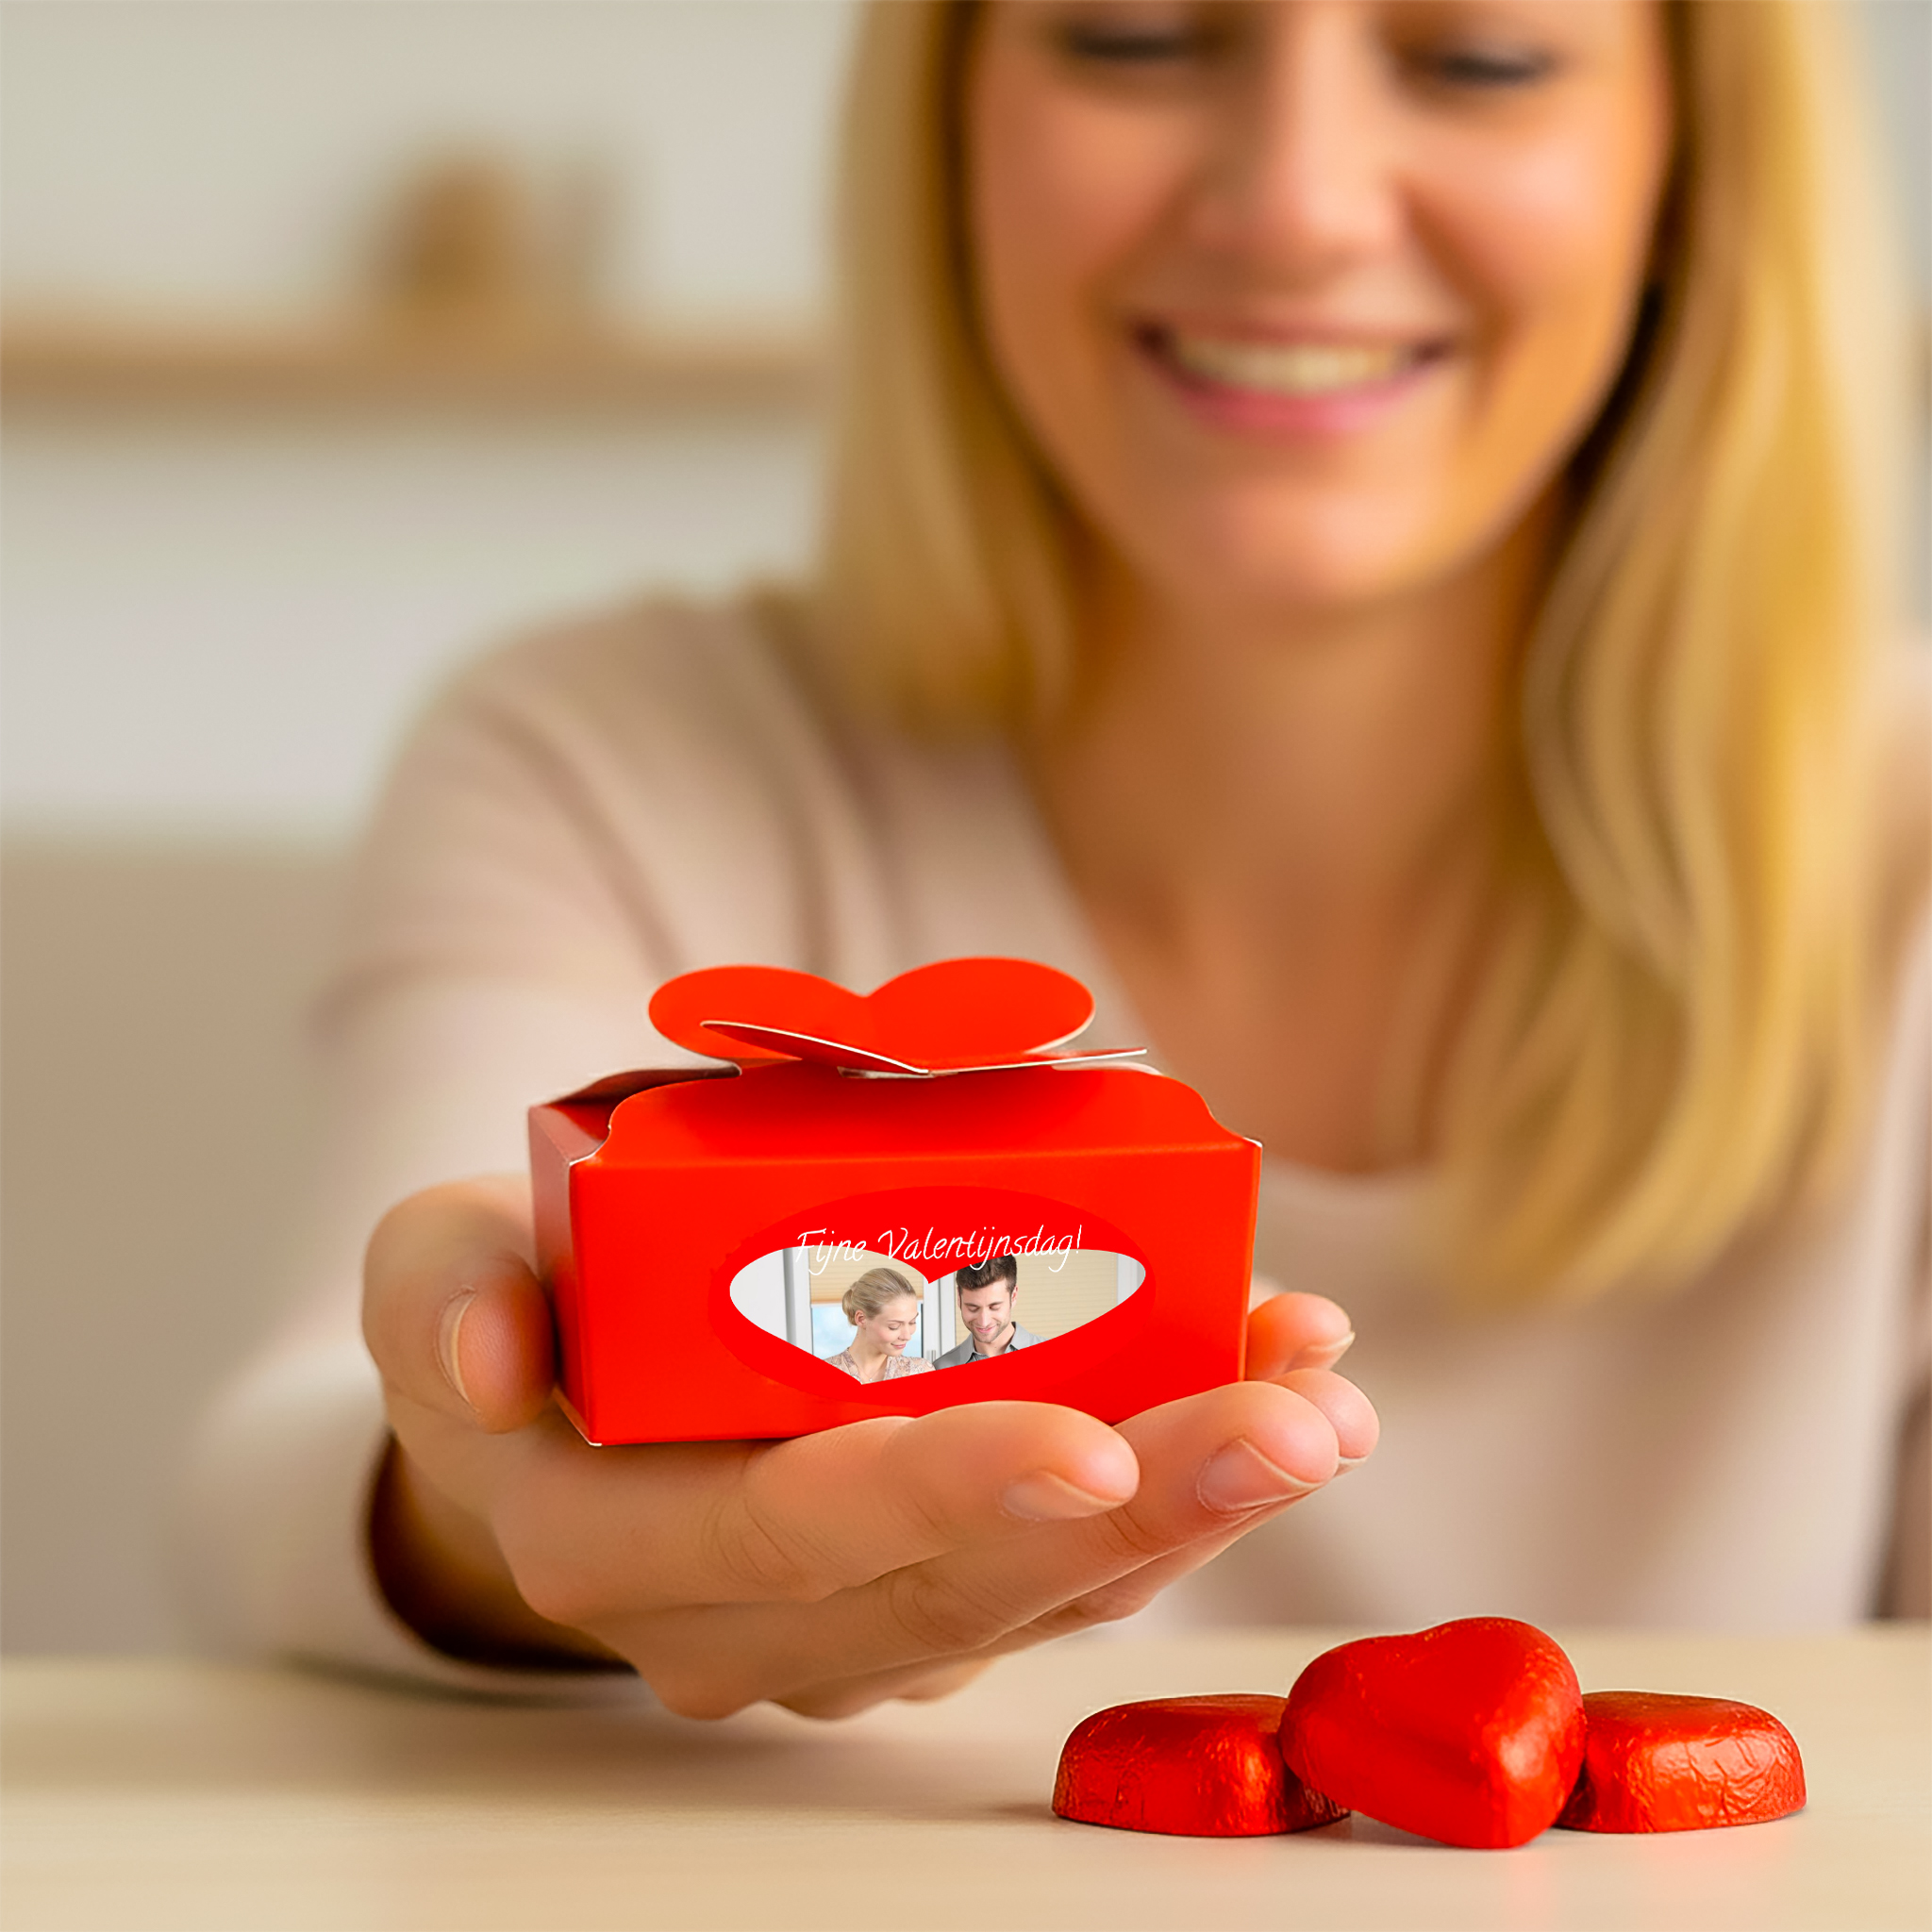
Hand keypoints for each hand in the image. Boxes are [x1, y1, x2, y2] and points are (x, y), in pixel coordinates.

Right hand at [364, 1176, 1376, 1717]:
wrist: (557, 1399)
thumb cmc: (516, 1317)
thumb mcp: (434, 1270)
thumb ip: (444, 1291)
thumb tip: (493, 1344)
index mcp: (620, 1538)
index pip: (791, 1533)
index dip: (938, 1491)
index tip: (1084, 1437)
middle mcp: (753, 1618)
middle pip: (966, 1581)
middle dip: (1145, 1503)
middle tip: (1290, 1418)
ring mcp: (861, 1617)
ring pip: (1049, 1588)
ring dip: (1203, 1501)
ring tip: (1326, 1399)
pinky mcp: (941, 1581)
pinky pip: (1077, 1553)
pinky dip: (1187, 1479)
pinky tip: (1284, 1380)